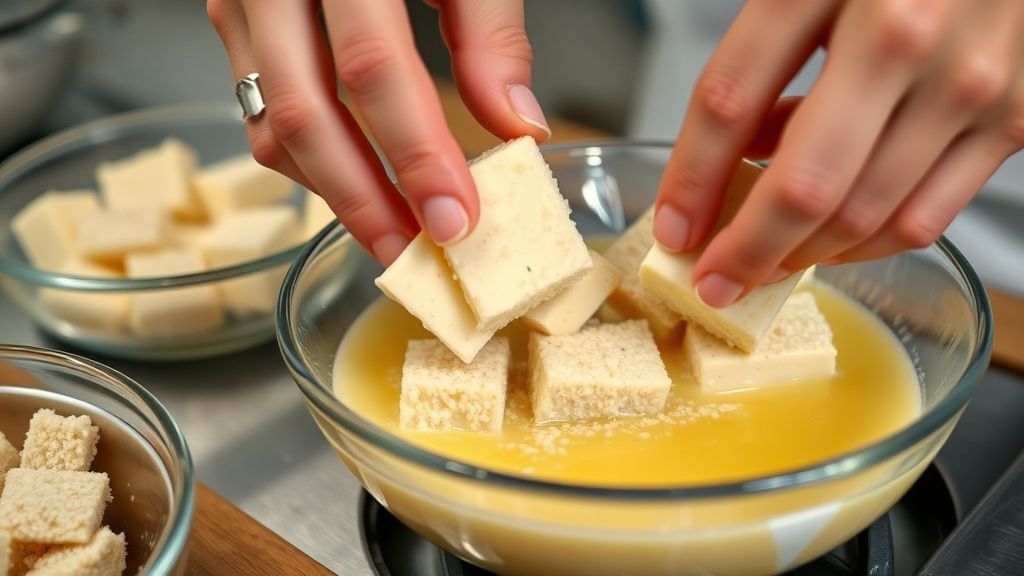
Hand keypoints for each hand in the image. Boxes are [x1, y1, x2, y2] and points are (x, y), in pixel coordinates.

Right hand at [207, 0, 547, 264]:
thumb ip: (490, 30)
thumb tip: (517, 126)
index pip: (372, 68)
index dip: (415, 154)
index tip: (458, 218)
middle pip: (303, 115)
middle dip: (363, 202)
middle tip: (417, 255)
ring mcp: (241, 2)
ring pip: (270, 122)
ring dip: (333, 190)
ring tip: (395, 233)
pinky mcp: (237, 21)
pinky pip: (262, 107)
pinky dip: (311, 158)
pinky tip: (357, 183)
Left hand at [654, 0, 1023, 306]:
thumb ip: (769, 52)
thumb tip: (745, 149)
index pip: (727, 100)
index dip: (688, 180)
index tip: (671, 227)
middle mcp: (903, 36)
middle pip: (803, 185)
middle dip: (745, 251)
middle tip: (714, 281)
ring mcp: (967, 84)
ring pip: (862, 217)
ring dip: (800, 255)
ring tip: (767, 260)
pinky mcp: (1016, 120)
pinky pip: (924, 218)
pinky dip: (866, 246)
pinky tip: (833, 241)